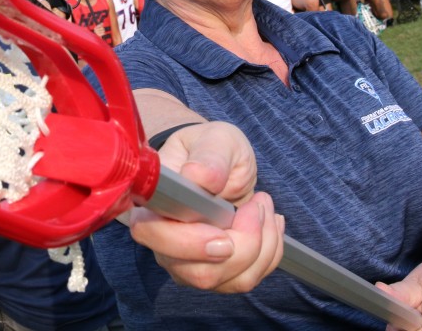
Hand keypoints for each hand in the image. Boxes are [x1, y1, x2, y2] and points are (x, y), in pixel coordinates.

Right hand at [129, 122, 284, 292]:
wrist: (221, 166)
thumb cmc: (211, 150)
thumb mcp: (216, 140)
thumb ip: (209, 157)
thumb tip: (197, 176)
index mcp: (153, 204)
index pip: (152, 234)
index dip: (190, 242)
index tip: (225, 228)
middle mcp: (163, 241)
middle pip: (199, 272)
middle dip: (244, 244)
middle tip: (258, 204)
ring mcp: (187, 263)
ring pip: (227, 281)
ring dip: (262, 245)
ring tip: (264, 207)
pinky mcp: (213, 274)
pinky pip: (245, 280)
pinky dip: (269, 253)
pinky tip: (267, 224)